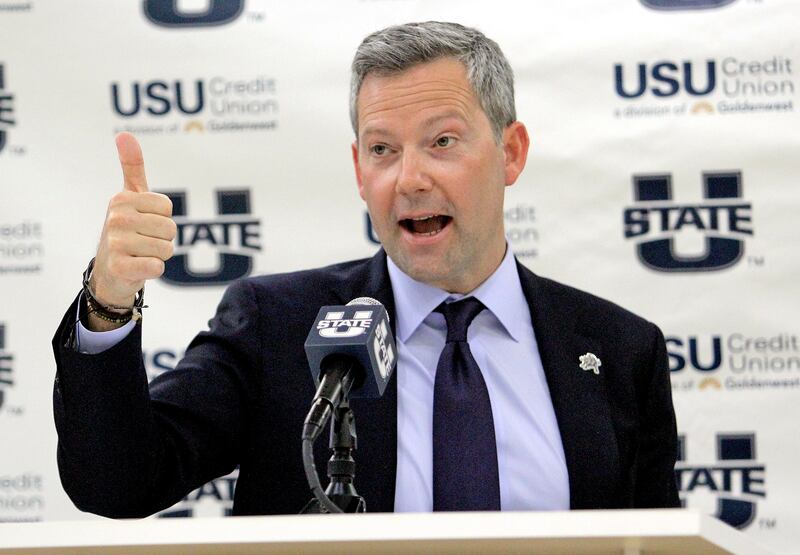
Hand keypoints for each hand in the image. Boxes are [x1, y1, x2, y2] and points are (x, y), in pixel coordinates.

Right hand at [90, 133, 175, 311]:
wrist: (110, 272)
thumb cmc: (126, 230)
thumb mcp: (129, 197)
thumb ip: (132, 166)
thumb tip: (124, 134)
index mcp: (122, 199)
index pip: (167, 209)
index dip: (162, 219)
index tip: (144, 223)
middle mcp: (116, 218)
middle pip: (169, 229)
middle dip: (163, 239)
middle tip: (143, 242)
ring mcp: (116, 243)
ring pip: (167, 249)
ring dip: (158, 255)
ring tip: (139, 254)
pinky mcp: (120, 267)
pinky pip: (157, 267)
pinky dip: (153, 270)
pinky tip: (137, 268)